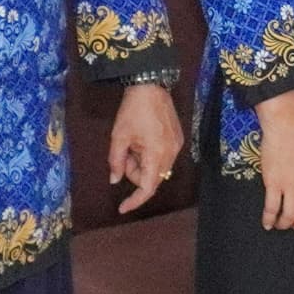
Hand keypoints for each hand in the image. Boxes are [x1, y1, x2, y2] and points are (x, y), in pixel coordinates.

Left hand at [103, 82, 183, 213]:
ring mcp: (177, 146)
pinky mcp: (178, 138)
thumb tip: (114, 180)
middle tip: (122, 155)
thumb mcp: (119, 137)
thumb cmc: (133, 111)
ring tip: (132, 143)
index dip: (135, 200)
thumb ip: (116, 162)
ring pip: (158, 168)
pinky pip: (163, 157)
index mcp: (156, 155)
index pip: (147, 188)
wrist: (151, 86)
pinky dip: (151, 156)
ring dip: (142, 164)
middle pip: (152, 178)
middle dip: (135, 173)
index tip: (122, 208)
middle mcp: (171, 154)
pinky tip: (142, 140)